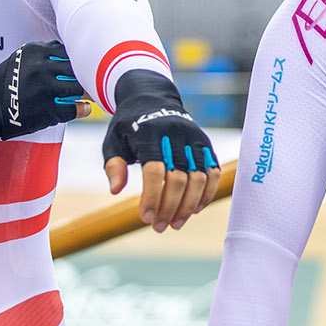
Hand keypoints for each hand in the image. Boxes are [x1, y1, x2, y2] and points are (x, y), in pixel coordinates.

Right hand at [0, 39, 86, 155]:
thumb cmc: (4, 85)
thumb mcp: (20, 60)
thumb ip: (44, 55)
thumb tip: (73, 56)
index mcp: (34, 51)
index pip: (66, 50)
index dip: (75, 60)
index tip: (80, 66)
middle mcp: (41, 67)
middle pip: (75, 68)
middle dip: (82, 75)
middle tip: (88, 82)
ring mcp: (45, 89)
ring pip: (78, 87)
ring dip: (83, 92)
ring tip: (84, 95)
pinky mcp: (48, 110)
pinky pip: (76, 108)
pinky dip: (82, 109)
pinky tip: (82, 108)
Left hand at [101, 71, 220, 230]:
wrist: (153, 98)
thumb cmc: (129, 126)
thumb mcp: (113, 141)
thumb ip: (113, 165)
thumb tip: (115, 191)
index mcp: (149, 133)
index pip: (155, 170)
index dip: (152, 197)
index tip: (145, 218)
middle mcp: (175, 134)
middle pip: (178, 177)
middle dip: (170, 207)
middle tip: (160, 227)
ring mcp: (194, 138)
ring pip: (199, 177)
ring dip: (188, 205)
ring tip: (176, 223)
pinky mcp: (205, 143)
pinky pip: (212, 171)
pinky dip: (207, 193)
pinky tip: (195, 209)